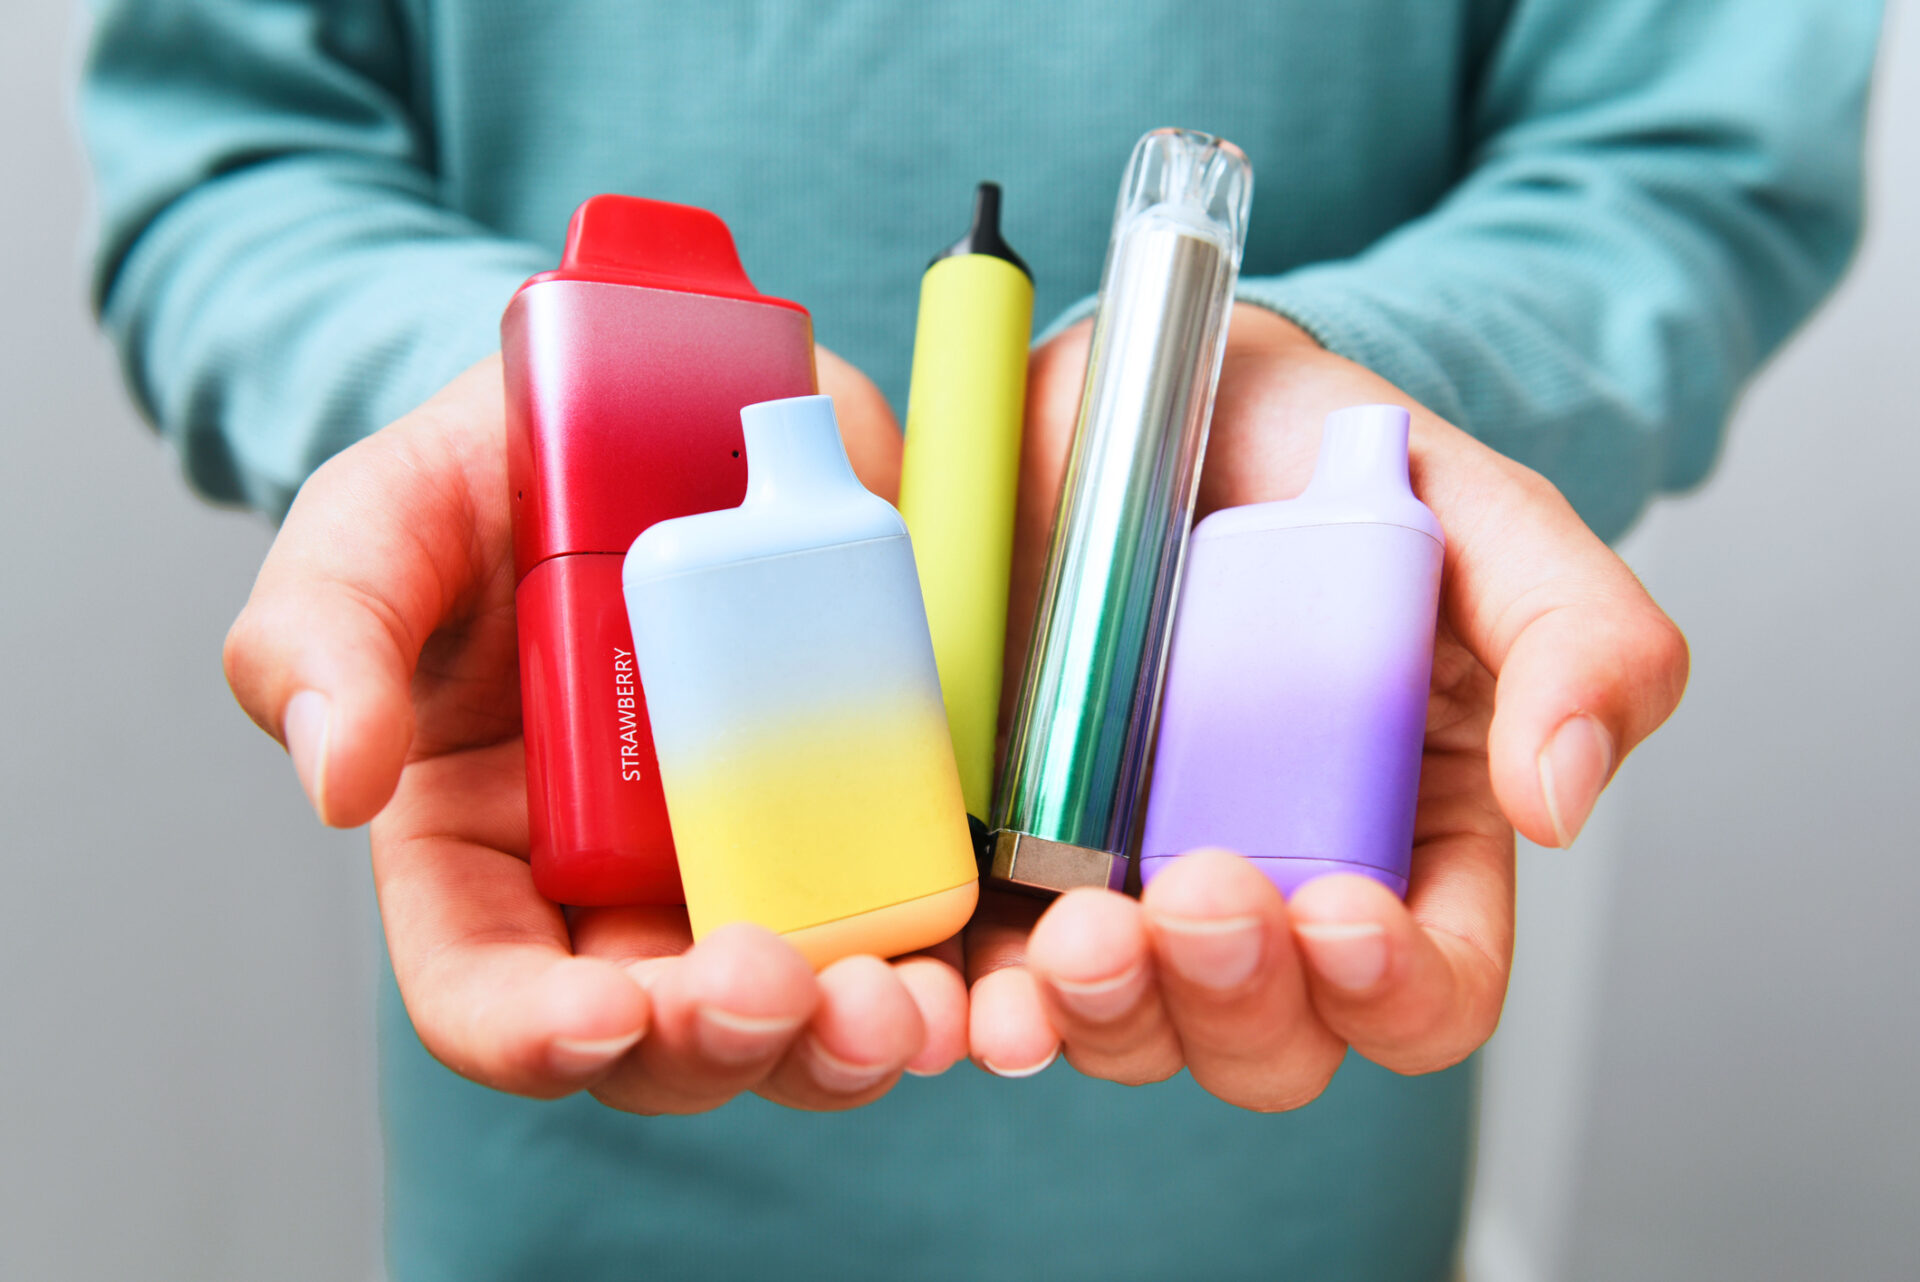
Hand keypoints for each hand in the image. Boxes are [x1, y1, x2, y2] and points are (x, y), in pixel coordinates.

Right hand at [222, 346, 965, 1111]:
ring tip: (902, 1008)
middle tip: (771, 989)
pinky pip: (914, 928)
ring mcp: (758, 859)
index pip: (488, 995)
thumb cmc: (504, 473)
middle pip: (664, 1038)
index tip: (604, 1014)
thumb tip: (337, 781)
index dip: (533, 1035)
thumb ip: (329, 630)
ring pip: (801, 1016)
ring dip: (849, 1042)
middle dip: (717, 1044)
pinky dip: (952, 976)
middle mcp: (623, 891)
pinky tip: (982, 972)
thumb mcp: (390, 520)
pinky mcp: (872, 814)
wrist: (671, 395)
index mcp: (487, 853)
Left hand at [965, 306, 1687, 1103]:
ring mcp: (1126, 882)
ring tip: (1077, 936)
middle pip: (1270, 1039)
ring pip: (1131, 1026)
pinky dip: (982, 1008)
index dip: (1396, 990)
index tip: (1345, 916)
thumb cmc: (1315, 455)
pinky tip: (968, 996)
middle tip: (1193, 895)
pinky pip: (995, 977)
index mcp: (1405, 837)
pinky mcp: (1007, 854)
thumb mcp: (1477, 514)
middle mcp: (1266, 885)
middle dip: (1234, 1000)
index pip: (1430, 988)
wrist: (1138, 394)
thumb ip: (1575, 636)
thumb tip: (1564, 797)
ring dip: (1106, 1014)